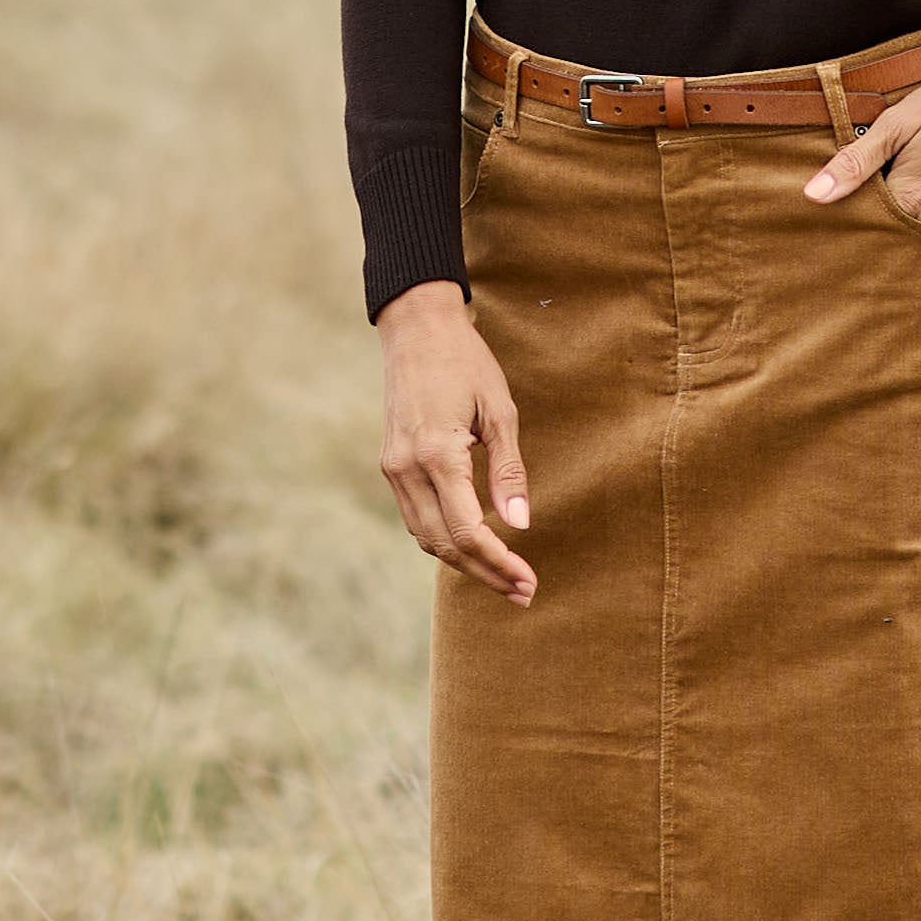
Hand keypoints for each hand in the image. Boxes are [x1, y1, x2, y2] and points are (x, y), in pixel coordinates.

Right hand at [374, 281, 535, 604]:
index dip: (500, 563)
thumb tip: (519, 523)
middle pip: (445, 544)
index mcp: (437, 454)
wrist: (416, 328)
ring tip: (504, 578)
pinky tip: (474, 545)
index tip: (529, 581)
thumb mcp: (500, 410)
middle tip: (524, 592)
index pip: (468, 531)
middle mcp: (407, 468)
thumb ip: (509, 471)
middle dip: (485, 573)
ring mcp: (393, 468)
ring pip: (425, 537)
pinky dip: (444, 538)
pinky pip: (416, 516)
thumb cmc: (466, 362)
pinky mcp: (391, 464)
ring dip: (464, 562)